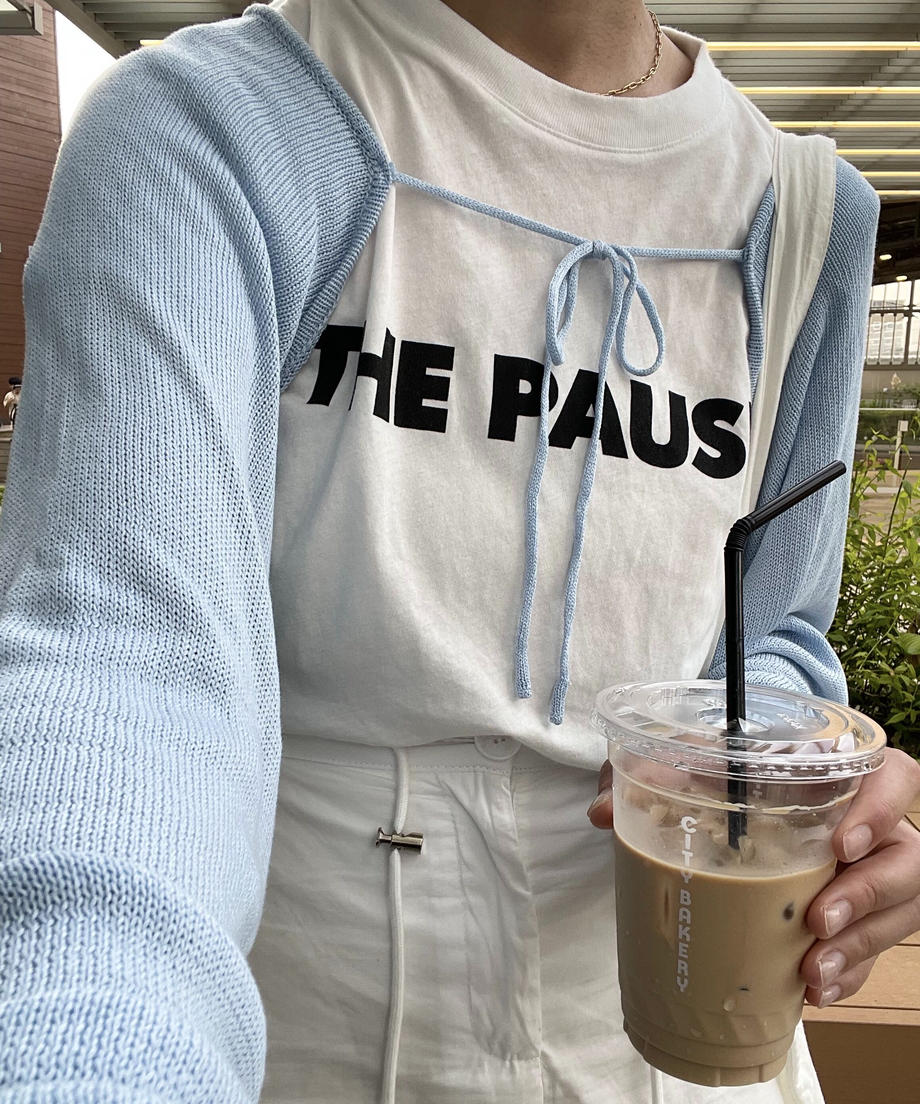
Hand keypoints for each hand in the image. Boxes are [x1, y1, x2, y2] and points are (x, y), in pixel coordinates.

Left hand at [586, 750, 919, 1009]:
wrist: (737, 788)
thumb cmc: (727, 767)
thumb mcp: (694, 758)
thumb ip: (656, 772)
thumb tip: (602, 811)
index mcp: (841, 773)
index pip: (895, 777)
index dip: (881, 807)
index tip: (841, 841)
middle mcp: (869, 823)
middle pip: (905, 860)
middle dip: (867, 898)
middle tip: (817, 922)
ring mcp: (870, 872)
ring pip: (896, 913)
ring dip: (858, 947)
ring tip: (811, 973)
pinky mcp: (857, 914)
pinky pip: (870, 950)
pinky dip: (845, 974)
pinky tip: (813, 993)